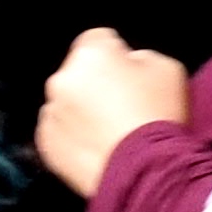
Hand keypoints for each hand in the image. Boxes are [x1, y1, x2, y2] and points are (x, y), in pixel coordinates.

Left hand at [36, 26, 192, 198]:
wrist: (144, 171)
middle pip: (78, 73)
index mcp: (90, 54)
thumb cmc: (159, 115)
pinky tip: (97, 148)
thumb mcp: (167, 68)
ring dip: (82, 111)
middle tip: (121, 106)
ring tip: (110, 131)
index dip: (115, 55)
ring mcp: (49, 114)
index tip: (128, 74)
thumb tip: (126, 63)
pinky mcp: (45, 145)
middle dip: (95, 83)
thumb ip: (140, 57)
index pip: (98, 39)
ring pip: (66, 103)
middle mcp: (61, 80)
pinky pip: (59, 132)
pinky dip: (73, 137)